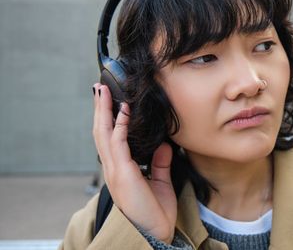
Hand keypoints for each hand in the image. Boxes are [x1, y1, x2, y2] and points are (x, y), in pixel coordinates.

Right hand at [92, 83, 176, 243]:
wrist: (155, 233)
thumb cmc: (156, 213)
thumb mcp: (160, 183)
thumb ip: (160, 163)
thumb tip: (164, 146)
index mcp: (119, 171)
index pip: (109, 139)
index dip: (107, 119)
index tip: (109, 101)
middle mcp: (113, 169)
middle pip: (101, 133)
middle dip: (100, 110)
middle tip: (99, 89)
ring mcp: (115, 171)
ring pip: (104, 134)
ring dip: (104, 111)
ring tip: (103, 92)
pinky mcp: (123, 174)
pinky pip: (118, 144)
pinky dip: (120, 125)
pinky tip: (123, 110)